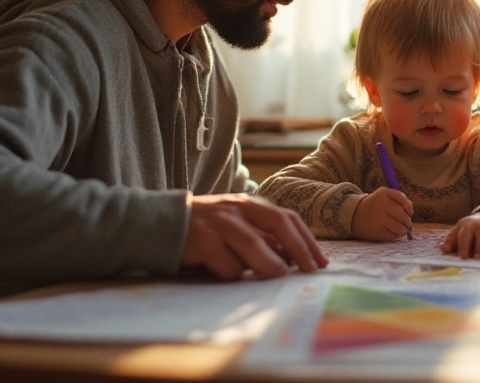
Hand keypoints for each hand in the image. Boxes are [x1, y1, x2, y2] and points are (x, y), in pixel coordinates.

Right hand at [180, 193, 327, 280]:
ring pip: (252, 243)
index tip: (320, 261)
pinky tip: (230, 275)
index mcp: (249, 204)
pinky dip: (233, 272)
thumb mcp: (236, 227)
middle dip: (299, 248)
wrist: (159, 223)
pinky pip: (225, 261)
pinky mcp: (200, 240)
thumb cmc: (204, 230)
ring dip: (269, 262)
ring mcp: (218, 222)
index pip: (287, 218)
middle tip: (311, 269)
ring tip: (279, 274)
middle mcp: (236, 208)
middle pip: (278, 223)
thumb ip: (261, 238)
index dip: (307, 239)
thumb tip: (292, 258)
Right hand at [352, 187, 413, 240]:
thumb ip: (399, 200)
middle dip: (407, 220)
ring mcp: (378, 220)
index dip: (409, 207)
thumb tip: (411, 212)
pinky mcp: (377, 232)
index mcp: (383, 193)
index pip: (402, 199)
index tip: (409, 211)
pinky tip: (392, 232)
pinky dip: (396, 235)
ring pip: (400, 228)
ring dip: (404, 230)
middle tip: (406, 222)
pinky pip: (393, 236)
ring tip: (401, 228)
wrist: (354, 215)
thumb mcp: (384, 196)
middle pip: (402, 215)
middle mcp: (381, 205)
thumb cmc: (375, 205)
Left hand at [441, 212, 479, 258]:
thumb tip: (442, 249)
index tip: (456, 257)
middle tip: (465, 258)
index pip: (455, 234)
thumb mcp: (461, 235)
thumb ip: (452, 243)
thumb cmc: (472, 232)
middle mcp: (473, 222)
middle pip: (467, 231)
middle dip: (465, 244)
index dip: (453, 245)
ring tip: (479, 258)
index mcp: (462, 225)